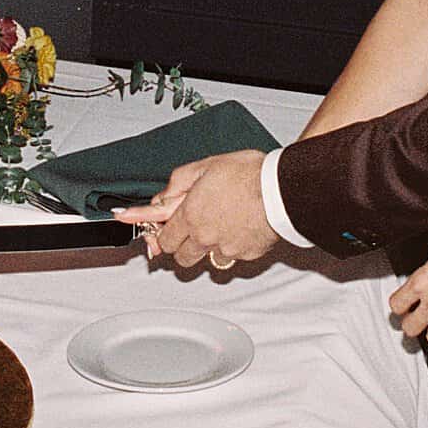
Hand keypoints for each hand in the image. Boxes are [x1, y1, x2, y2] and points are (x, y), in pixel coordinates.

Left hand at [113, 150, 277, 268]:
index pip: (162, 237)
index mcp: (190, 215)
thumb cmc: (248, 174)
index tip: (145, 233)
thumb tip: (160, 199)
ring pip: (206, 260)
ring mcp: (225, 249)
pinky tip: (239, 229)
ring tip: (218, 227)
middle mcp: (204, 237)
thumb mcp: (204, 167)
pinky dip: (232, 247)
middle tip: (188, 229)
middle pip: (179, 257)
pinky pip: (231, 257)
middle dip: (181, 245)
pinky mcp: (246, 255)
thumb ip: (177, 184)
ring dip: (206, 248)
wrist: (282, 189)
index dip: (155, 234)